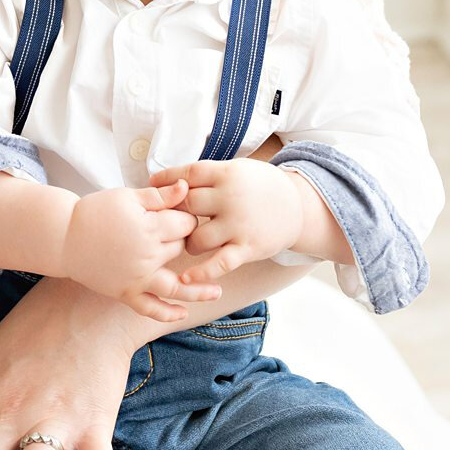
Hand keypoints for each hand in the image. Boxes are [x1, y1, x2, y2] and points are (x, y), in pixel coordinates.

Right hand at [62, 182, 205, 318]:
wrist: (64, 236)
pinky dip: (167, 313)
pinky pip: (149, 308)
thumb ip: (159, 195)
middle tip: (182, 233)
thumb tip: (186, 187)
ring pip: (175, 287)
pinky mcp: (125, 292)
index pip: (183, 225)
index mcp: (148, 228)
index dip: (187, 217)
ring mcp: (137, 278)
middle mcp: (146, 256)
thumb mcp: (126, 196)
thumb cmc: (94, 212)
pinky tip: (183, 313)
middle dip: (183, 241)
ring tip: (216, 291)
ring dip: (198, 291)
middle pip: (179, 250)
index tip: (184, 213)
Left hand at [169, 160, 308, 285]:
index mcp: (227, 174)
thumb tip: (165, 181)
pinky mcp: (247, 248)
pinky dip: (201, 273)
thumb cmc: (257, 187)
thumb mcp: (235, 170)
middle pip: (188, 205)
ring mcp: (239, 225)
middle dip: (175, 213)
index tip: (151, 186)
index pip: (188, 176)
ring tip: (189, 241)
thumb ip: (206, 176)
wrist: (297, 207)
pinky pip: (219, 263)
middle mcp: (232, 198)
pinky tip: (185, 279)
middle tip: (168, 220)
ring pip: (197, 237)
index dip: (167, 182)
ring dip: (186, 242)